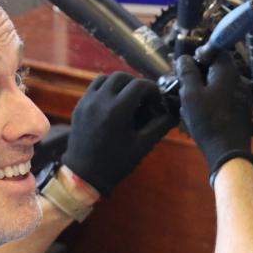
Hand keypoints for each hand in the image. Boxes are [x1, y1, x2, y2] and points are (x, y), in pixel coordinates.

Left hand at [61, 72, 177, 196]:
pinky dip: (105, 88)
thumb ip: (160, 126)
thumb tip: (173, 113)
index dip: (152, 89)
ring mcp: (87, 101)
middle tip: (143, 98)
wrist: (84, 174)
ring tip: (127, 98)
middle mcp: (101, 100)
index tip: (157, 99)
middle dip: (136, 84)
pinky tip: (112, 103)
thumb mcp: (143, 145)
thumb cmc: (116, 162)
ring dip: (119, 83)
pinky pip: (93, 87)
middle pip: (122, 77)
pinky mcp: (79, 105)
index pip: (139, 85)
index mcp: (117, 110)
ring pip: (105, 78)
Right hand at [176, 53, 252, 184]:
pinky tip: (203, 112)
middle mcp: (240, 80)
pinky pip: (227, 97)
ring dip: (207, 88)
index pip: (217, 51)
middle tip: (185, 87)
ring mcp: (244, 95)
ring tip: (192, 102)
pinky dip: (215, 99)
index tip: (187, 67)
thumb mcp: (191, 96)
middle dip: (201, 74)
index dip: (201, 55)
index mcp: (228, 72)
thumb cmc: (208, 121)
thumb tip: (184, 58)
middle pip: (219, 68)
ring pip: (222, 84)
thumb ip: (187, 74)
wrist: (228, 151)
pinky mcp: (244, 109)